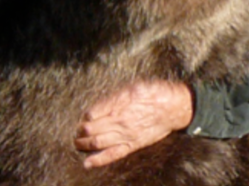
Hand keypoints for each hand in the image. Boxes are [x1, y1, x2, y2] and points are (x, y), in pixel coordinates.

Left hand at [74, 80, 193, 168]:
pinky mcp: (132, 145)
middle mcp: (119, 120)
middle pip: (92, 129)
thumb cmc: (153, 92)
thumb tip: (99, 104)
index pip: (92, 113)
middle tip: (76, 131)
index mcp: (118, 103)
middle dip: (80, 131)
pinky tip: (87, 163)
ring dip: (84, 143)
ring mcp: (125, 134)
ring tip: (77, 143)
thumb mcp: (131, 86)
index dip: (84, 116)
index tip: (82, 117)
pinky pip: (112, 154)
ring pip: (98, 142)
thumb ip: (114, 96)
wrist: (172, 107)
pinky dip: (98, 160)